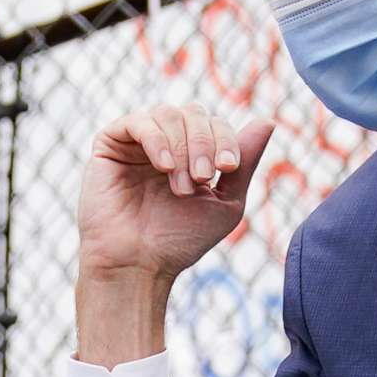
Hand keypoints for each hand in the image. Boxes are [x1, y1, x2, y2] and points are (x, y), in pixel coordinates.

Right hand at [77, 105, 275, 287]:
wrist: (138, 264)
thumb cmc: (179, 240)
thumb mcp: (225, 202)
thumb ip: (244, 162)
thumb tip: (267, 121)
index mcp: (190, 153)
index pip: (214, 123)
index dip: (225, 139)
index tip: (227, 169)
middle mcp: (164, 142)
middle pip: (193, 113)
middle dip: (204, 143)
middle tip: (202, 178)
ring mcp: (136, 142)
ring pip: (168, 113)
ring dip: (181, 147)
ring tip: (181, 184)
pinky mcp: (109, 145)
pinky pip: (137, 122)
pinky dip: (156, 139)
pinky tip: (163, 166)